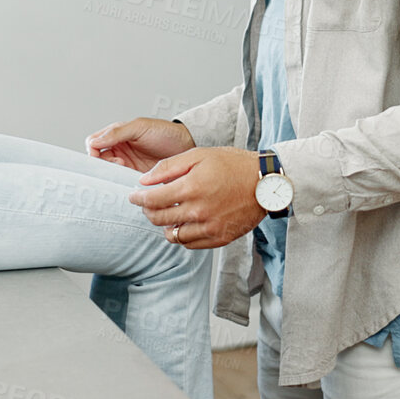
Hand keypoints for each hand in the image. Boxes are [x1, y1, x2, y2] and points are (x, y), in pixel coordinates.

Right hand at [87, 117, 194, 172]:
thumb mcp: (140, 127)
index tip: (102, 156)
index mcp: (117, 135)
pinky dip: (122, 183)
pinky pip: (122, 182)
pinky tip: (130, 182)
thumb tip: (95, 142)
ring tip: (127, 172)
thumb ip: (117, 132)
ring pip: (109, 173)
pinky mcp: (136, 177)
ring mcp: (127, 164)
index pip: (93, 143)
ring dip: (113, 174)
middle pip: (99, 160)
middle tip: (119, 165)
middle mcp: (119, 150)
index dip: (94, 150)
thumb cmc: (165, 132)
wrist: (188, 145)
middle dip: (104, 164)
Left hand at [129, 147, 265, 249]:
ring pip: (172, 235)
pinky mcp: (219, 238)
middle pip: (158, 219)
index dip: (138, 198)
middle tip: (147, 204)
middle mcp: (198, 211)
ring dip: (164, 225)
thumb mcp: (199, 155)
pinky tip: (183, 223)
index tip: (134, 196)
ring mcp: (209, 227)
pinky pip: (189, 244)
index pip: (152, 200)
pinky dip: (182, 235)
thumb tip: (144, 180)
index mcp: (191, 187)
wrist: (265, 183)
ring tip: (166, 214)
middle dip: (147, 211)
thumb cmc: (234, 165)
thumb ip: (169, 167)